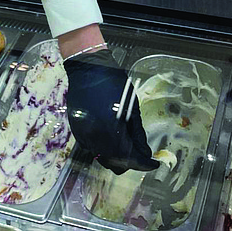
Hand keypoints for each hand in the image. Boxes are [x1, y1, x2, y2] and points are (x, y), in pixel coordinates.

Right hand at [64, 49, 158, 174]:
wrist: (87, 69)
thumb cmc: (112, 82)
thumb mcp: (132, 107)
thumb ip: (138, 133)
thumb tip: (145, 152)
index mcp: (111, 130)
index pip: (130, 158)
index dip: (144, 163)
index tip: (153, 164)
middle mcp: (95, 138)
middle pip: (116, 163)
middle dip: (131, 162)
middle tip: (141, 155)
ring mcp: (84, 137)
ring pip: (103, 159)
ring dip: (117, 158)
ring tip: (128, 147)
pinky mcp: (77, 133)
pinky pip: (93, 149)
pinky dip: (105, 150)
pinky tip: (112, 140)